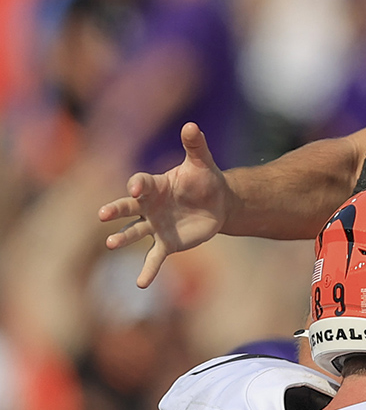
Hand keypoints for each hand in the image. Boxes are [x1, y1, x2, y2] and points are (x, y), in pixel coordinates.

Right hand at [97, 122, 229, 287]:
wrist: (218, 203)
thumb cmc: (205, 180)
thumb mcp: (203, 162)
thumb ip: (196, 145)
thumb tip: (192, 125)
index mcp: (155, 185)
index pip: (141, 184)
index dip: (138, 184)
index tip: (136, 186)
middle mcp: (148, 206)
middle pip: (128, 208)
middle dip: (116, 211)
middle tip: (102, 215)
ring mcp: (154, 225)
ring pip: (134, 232)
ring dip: (123, 237)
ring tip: (111, 244)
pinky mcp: (166, 243)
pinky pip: (154, 258)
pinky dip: (148, 270)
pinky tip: (141, 284)